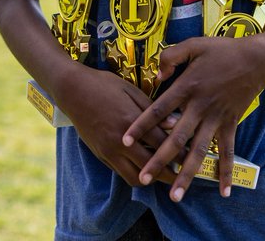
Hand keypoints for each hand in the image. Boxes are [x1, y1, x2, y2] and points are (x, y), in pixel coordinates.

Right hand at [57, 66, 177, 186]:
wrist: (72, 90)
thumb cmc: (104, 85)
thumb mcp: (132, 91)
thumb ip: (154, 111)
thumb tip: (176, 123)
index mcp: (131, 121)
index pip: (162, 144)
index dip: (179, 153)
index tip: (191, 157)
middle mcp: (120, 141)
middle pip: (151, 167)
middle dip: (169, 174)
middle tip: (182, 174)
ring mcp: (108, 150)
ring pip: (134, 176)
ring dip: (151, 178)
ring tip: (164, 175)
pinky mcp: (100, 155)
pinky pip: (120, 172)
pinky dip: (134, 173)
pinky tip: (144, 168)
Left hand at [122, 35, 264, 200]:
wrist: (257, 60)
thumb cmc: (223, 51)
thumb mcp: (194, 45)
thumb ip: (171, 57)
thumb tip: (157, 75)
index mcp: (187, 87)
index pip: (159, 110)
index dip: (141, 125)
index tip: (125, 140)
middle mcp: (200, 107)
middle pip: (176, 139)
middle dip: (159, 160)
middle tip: (144, 179)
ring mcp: (216, 119)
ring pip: (198, 151)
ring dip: (187, 174)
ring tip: (176, 195)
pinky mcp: (230, 124)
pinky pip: (227, 152)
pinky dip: (225, 172)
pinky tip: (223, 192)